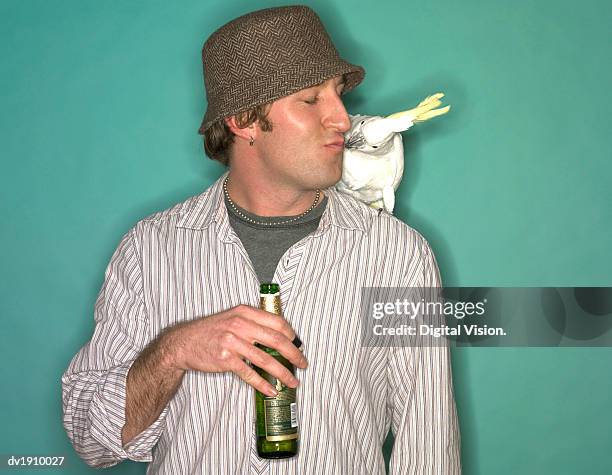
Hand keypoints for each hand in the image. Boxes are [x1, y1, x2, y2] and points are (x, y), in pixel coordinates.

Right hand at [164, 305, 307, 396]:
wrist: (184, 342)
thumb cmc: (211, 331)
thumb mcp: (232, 318)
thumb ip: (253, 323)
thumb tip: (279, 337)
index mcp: (245, 312)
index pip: (277, 322)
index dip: (292, 335)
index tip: (299, 345)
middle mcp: (240, 324)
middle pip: (276, 340)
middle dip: (294, 354)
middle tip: (303, 364)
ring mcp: (232, 342)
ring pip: (265, 359)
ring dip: (282, 373)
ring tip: (292, 381)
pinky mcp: (225, 359)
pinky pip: (249, 374)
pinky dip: (263, 384)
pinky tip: (272, 390)